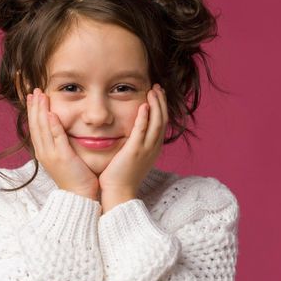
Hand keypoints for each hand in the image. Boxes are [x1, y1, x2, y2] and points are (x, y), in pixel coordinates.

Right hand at [27, 88, 98, 199]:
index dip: (33, 110)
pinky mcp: (62, 157)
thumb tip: (60, 130)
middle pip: (35, 124)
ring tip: (39, 95)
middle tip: (34, 90)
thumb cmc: (76, 177)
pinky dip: (53, 126)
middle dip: (34, 106)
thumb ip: (61, 143)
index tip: (33, 96)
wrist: (79, 196)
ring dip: (40, 110)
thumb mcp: (64, 157)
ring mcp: (51, 155)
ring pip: (42, 128)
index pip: (35, 126)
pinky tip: (51, 113)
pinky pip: (56, 138)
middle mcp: (43, 152)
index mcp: (43, 151)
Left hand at [99, 84, 167, 209]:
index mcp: (153, 149)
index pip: (161, 123)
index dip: (161, 107)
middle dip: (161, 102)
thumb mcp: (133, 158)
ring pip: (156, 123)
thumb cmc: (120, 176)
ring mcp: (145, 150)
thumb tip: (132, 134)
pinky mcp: (134, 151)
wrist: (118, 193)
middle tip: (157, 87)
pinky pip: (142, 131)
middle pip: (162, 120)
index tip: (157, 94)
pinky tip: (144, 105)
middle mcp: (153, 148)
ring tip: (153, 90)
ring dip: (156, 105)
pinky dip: (145, 117)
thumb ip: (135, 144)